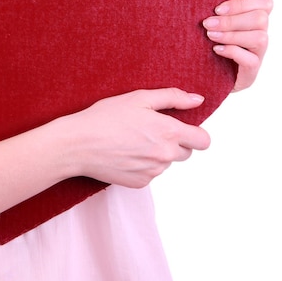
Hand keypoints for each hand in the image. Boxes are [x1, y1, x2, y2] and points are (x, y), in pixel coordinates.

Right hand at [59, 88, 210, 187]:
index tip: (182, 129)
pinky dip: (142, 165)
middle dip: (174, 143)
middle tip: (148, 131)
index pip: (204, 141)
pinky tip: (124, 154)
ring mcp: (153, 171)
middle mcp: (165, 155)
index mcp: (169, 131)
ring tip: (131, 141)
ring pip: (166, 163)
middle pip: (186, 153)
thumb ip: (173, 97)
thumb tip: (198, 100)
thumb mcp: (138, 98)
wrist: (78, 144)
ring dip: (156, 154)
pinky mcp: (140, 183)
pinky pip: (150, 174)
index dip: (196, 134)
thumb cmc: (104, 117)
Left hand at [203, 0, 272, 91]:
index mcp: (253, 21)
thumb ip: (214, 13)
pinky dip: (232, 52)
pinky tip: (216, 50)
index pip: (265, 3)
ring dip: (231, 35)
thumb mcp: (210, 26)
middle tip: (207, 24)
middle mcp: (260, 36)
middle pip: (261, 19)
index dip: (243, 3)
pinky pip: (251, 60)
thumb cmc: (204, 46)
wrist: (202, 76)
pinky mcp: (251, 72)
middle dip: (231, 20)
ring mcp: (257, 55)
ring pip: (260, 38)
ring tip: (210, 36)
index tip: (217, 9)